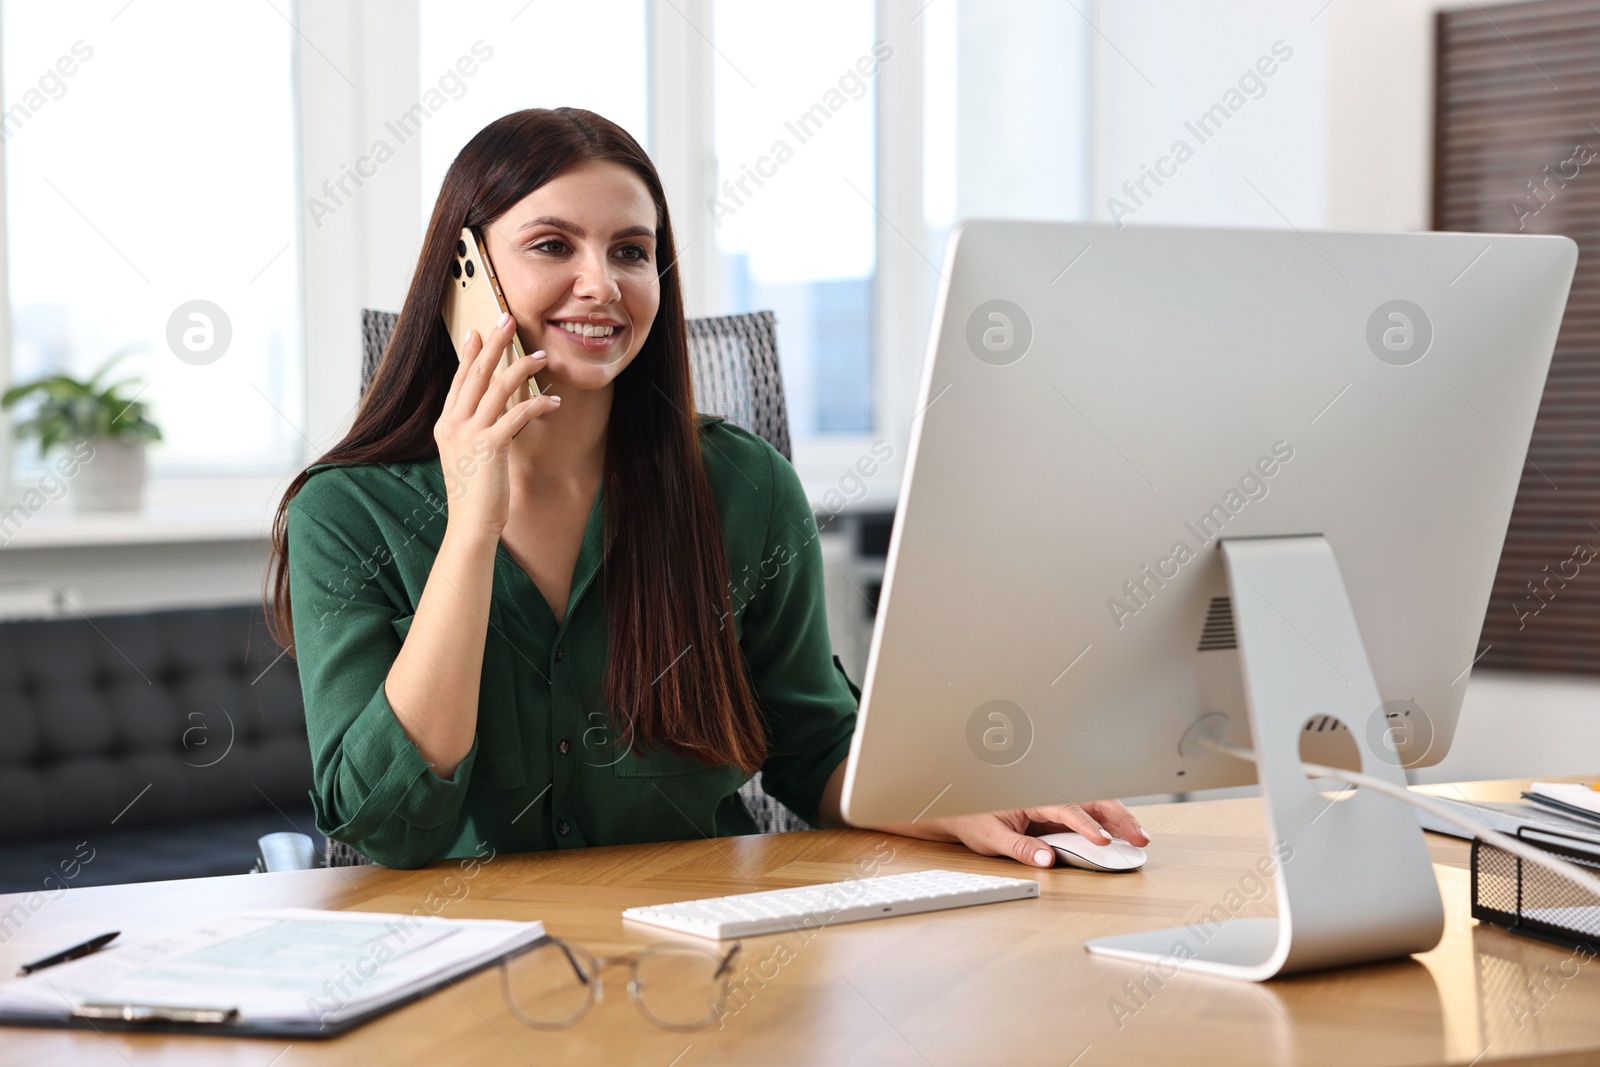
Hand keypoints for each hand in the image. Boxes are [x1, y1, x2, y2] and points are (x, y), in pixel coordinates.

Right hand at [434, 311, 556, 535]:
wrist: (470, 524)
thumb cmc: (475, 494)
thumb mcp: (469, 456)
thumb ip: (476, 430)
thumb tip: (494, 411)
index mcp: (445, 425)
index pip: (458, 380)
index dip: (470, 354)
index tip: (478, 331)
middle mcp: (452, 425)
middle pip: (475, 374)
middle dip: (494, 344)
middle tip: (508, 318)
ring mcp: (468, 435)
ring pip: (496, 388)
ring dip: (522, 368)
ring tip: (542, 356)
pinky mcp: (489, 447)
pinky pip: (516, 415)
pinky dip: (537, 404)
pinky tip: (553, 400)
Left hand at [902, 800, 1149, 868]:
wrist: (958, 811)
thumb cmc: (972, 819)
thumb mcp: (991, 837)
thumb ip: (1020, 848)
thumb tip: (1047, 860)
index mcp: (1032, 796)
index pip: (1067, 808)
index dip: (1088, 825)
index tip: (1104, 841)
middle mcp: (1047, 796)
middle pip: (1091, 801)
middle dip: (1119, 818)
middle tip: (1140, 837)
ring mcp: (1052, 806)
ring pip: (1093, 806)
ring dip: (1118, 820)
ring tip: (1140, 837)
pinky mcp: (1054, 817)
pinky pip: (1086, 817)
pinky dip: (1107, 825)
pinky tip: (1122, 837)